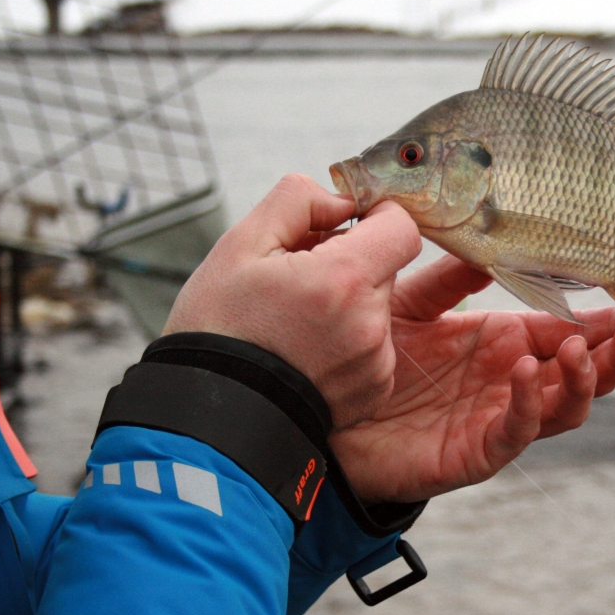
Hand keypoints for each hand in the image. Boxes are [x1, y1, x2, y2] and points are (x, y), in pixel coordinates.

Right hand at [163, 174, 420, 428]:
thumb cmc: (219, 326)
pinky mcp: (374, 391)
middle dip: (352, 263)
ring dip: (350, 305)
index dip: (376, 218)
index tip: (346, 225)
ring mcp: (375, 363)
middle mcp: (369, 324)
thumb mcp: (241, 244)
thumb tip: (342, 202)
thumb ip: (298, 201)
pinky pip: (376, 348)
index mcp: (343, 280)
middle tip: (301, 279)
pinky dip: (350, 343)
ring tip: (298, 322)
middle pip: (387, 268)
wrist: (212, 413)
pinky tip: (308, 352)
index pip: (402, 228)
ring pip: (379, 308)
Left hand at [329, 256, 614, 502]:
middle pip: (585, 371)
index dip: (608, 320)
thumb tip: (491, 244)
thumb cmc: (368, 358)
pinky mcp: (473, 452)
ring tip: (581, 348)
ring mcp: (497, 419)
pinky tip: (528, 373)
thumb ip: (449, 277)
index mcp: (503, 343)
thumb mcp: (410, 303)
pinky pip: (514, 433)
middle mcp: (511, 382)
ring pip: (565, 407)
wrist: (319, 414)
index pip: (570, 330)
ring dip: (585, 379)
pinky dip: (529, 405)